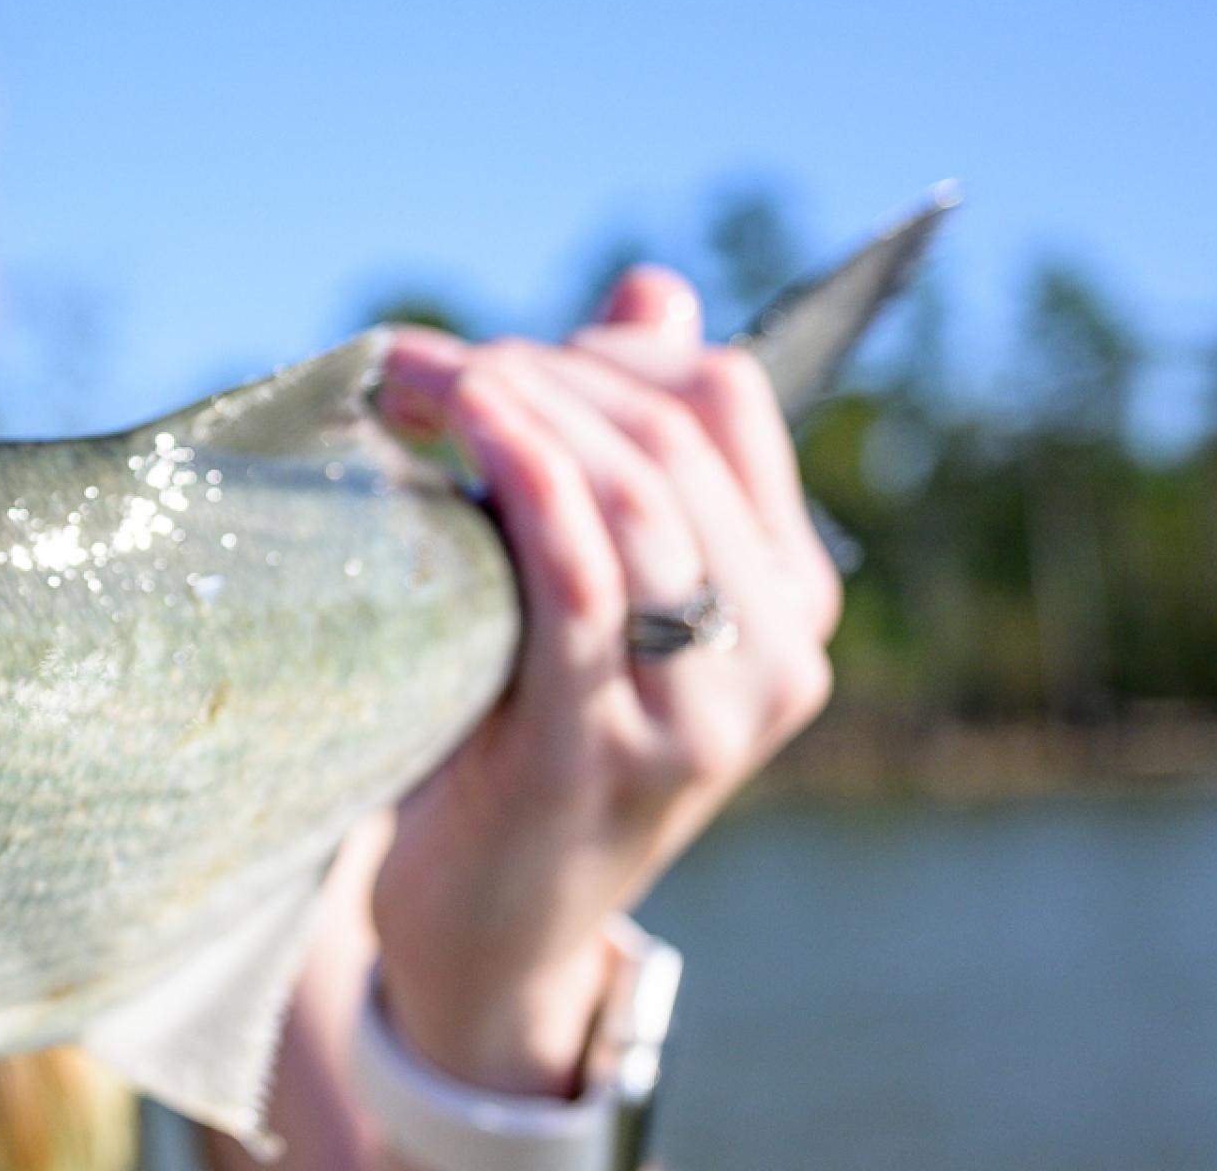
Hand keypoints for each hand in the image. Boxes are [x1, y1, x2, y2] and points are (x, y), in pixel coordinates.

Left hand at [362, 269, 840, 1096]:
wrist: (492, 926)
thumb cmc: (526, 735)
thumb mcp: (594, 585)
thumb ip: (630, 444)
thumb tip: (653, 290)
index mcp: (793, 599)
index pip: (730, 401)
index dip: (611, 349)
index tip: (504, 356)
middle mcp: (776, 655)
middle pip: (673, 437)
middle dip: (544, 370)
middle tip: (433, 364)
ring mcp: (699, 713)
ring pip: (635, 495)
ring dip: (519, 410)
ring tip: (423, 382)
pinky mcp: (602, 752)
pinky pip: (580, 582)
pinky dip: (528, 480)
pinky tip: (467, 428)